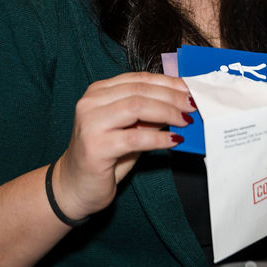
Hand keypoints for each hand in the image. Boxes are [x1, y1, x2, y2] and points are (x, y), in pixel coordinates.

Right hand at [53, 72, 194, 220]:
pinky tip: (174, 140)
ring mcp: (90, 124)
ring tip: (186, 121)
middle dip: (172, 97)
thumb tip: (181, 103)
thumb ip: (148, 113)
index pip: (139, 79)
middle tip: (193, 106)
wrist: (74, 187)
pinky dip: (159, 137)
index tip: (190, 89)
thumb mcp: (128, 128)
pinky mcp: (95, 147)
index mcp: (98, 92)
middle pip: (140, 90)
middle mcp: (90, 103)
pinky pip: (135, 137)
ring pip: (137, 106)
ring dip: (167, 112)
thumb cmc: (104, 156)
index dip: (168, 82)